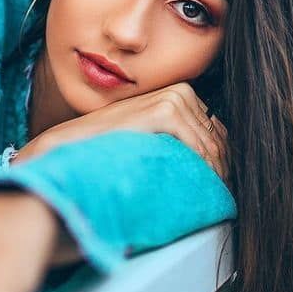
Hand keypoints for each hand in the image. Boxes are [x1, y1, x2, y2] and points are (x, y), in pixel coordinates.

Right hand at [16, 82, 230, 182]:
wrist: (70, 147)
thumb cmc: (108, 148)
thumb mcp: (150, 141)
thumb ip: (182, 141)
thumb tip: (219, 159)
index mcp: (179, 95)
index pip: (217, 132)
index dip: (222, 162)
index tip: (220, 187)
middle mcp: (180, 92)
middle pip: (219, 139)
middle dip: (222, 170)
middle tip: (219, 198)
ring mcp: (172, 99)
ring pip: (213, 145)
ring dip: (217, 174)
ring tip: (210, 199)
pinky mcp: (164, 112)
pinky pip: (201, 147)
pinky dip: (205, 170)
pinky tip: (200, 187)